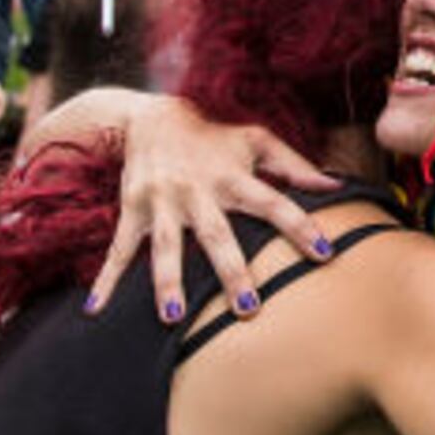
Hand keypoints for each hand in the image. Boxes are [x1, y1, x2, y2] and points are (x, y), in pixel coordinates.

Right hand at [88, 97, 342, 319]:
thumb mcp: (255, 139)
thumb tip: (337, 187)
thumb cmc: (212, 133)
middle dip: (231, 270)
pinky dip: (107, 279)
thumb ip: (294, 166)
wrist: (148, 115)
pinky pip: (118, 249)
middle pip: (216, 235)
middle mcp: (196, 191)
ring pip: (165, 247)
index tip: (325, 253)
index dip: (299, 226)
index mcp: (231, 175)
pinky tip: (97, 309)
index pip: (273, 202)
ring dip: (168, 282)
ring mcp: (161, 202)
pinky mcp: (132, 209)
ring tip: (173, 319)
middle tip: (248, 307)